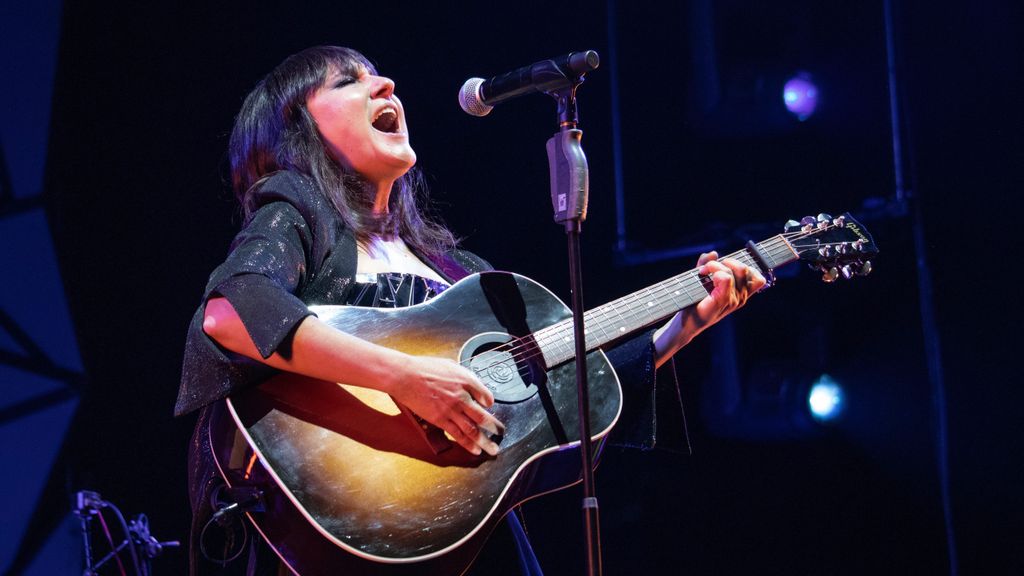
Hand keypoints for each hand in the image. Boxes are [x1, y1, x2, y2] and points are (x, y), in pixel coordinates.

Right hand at [389, 355, 504, 456]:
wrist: (406, 376)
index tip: (489, 406)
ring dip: (485, 441)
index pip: (486, 395)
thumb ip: (464, 376)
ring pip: (473, 430)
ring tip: (493, 449)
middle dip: (495, 427)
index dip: (490, 402)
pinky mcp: (440, 420)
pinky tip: (476, 450)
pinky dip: (468, 444)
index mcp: (466, 380)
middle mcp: (462, 397)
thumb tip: (473, 385)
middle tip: (501, 432)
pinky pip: (458, 435)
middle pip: (483, 416)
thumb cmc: (425, 368)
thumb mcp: (450, 365)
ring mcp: (451, 410)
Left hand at [654, 251, 765, 365]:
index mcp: (741, 294)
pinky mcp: (723, 301)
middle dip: (727, 261)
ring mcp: (733, 301)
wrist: (686, 322)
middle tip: (710, 267)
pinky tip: (704, 275)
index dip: (748, 267)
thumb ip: (707, 263)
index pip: (758, 279)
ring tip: (703, 271)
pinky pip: (726, 278)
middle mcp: (740, 298)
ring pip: (734, 271)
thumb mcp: (703, 278)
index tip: (729, 264)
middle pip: (745, 269)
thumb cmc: (695, 302)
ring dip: (716, 265)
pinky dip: (714, 271)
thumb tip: (713, 253)